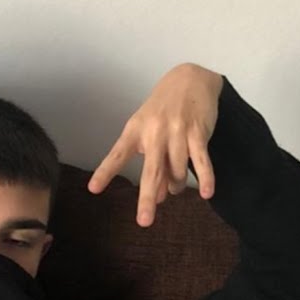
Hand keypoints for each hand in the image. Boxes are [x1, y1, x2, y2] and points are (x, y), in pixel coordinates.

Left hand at [88, 63, 223, 226]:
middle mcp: (155, 131)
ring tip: (175, 188)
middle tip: (144, 221)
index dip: (105, 172)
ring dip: (176, 185)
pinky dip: (205, 178)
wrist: (190, 78)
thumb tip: (156, 197)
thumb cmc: (164, 108)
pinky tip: (206, 193)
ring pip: (177, 170)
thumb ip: (152, 162)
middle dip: (147, 198)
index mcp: (136, 129)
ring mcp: (177, 131)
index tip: (93, 189)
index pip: (118, 154)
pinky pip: (201, 160)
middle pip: (151, 170)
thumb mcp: (149, 129)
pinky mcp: (198, 132)